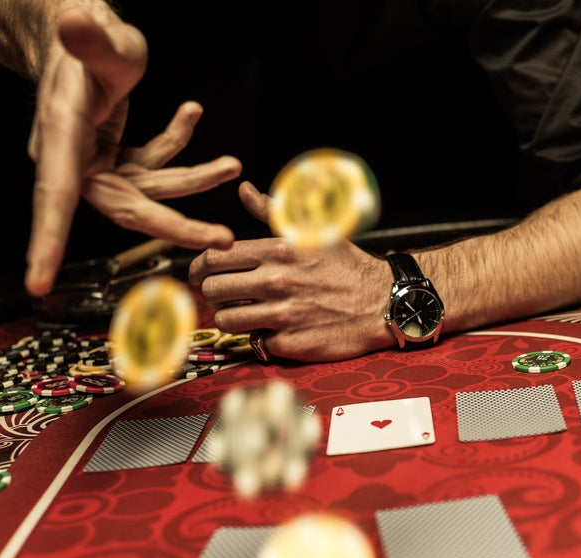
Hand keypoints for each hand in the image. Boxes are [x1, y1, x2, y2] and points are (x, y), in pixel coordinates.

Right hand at [26, 9, 235, 296]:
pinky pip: (152, 163)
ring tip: (232, 165)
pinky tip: (192, 112)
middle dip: (175, 226)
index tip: (38, 284)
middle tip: (221, 239)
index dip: (47, 242)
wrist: (77, 27)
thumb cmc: (82, 32)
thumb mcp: (95, 35)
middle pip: (125, 207)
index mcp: (60, 137)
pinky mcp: (114, 153)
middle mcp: (74, 157)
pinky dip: (176, 144)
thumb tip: (74, 21)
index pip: (54, 197)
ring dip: (194, 179)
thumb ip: (89, 37)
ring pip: (149, 189)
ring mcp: (96, 160)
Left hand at [188, 182, 394, 361]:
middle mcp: (276, 282)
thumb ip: (273, 212)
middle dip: (210, 293)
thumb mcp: (314, 231)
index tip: (201, 274)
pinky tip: (271, 329)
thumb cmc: (348, 266)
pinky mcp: (291, 344)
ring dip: (229, 317)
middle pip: (212, 290)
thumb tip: (244, 190)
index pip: (213, 257)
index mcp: (278, 250)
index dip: (198, 267)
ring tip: (242, 313)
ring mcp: (282, 315)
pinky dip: (259, 338)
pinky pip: (254, 343)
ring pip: (226, 320)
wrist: (382, 302)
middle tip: (219, 295)